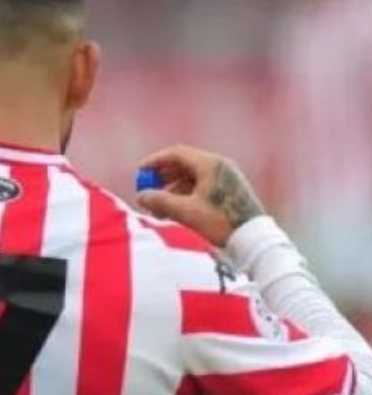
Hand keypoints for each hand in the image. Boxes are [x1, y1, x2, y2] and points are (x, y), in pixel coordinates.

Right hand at [135, 144, 265, 246]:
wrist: (254, 240)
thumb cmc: (221, 222)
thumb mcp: (186, 212)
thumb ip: (160, 201)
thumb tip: (141, 196)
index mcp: (210, 164)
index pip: (176, 154)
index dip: (154, 161)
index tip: (139, 172)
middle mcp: (220, 166)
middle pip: (183, 164)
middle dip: (162, 177)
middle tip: (147, 189)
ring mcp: (226, 177)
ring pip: (192, 176)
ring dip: (172, 188)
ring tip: (159, 206)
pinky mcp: (230, 190)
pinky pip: (201, 185)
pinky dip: (186, 193)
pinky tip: (175, 209)